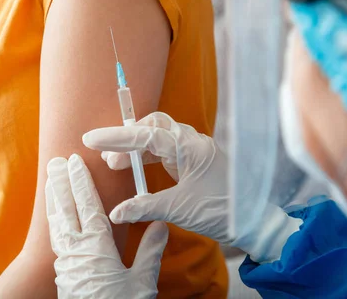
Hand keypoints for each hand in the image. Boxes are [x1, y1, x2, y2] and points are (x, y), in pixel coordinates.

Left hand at [45, 155, 167, 298]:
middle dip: (60, 183)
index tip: (75, 162)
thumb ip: (149, 250)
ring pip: (57, 223)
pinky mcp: (65, 274)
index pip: (87, 206)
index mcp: (97, 247)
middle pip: (65, 209)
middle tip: (55, 162)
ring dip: (54, 199)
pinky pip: (56, 239)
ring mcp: (67, 262)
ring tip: (50, 182)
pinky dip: (55, 221)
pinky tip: (57, 219)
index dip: (81, 182)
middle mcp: (77, 250)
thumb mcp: (142, 281)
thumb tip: (160, 224)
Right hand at [83, 112, 301, 262]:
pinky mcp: (196, 161)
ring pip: (160, 137)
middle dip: (127, 138)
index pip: (147, 134)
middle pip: (154, 126)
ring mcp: (195, 151)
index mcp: (191, 148)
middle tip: (107, 157)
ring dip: (137, 148)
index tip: (92, 139)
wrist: (254, 219)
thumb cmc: (222, 210)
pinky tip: (138, 169)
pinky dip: (149, 157)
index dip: (117, 136)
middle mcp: (193, 143)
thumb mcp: (180, 209)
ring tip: (117, 165)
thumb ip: (146, 206)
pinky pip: (167, 150)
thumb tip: (116, 212)